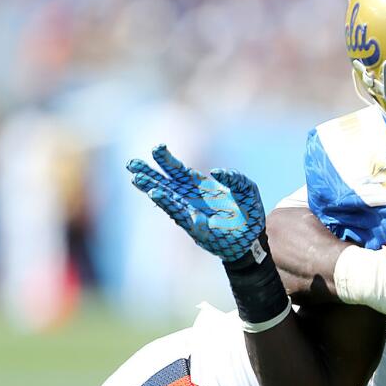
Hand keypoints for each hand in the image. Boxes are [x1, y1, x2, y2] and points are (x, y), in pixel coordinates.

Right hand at [127, 144, 264, 262]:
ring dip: (153, 189)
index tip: (157, 148)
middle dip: (148, 173)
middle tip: (131, 163)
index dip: (166, 159)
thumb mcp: (246, 188)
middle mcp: (190, 199)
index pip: (178, 170)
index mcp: (199, 186)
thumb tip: (214, 172)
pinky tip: (158, 195)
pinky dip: (172, 207)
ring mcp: (191, 214)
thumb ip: (234, 177)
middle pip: (165, 184)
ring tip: (137, 180)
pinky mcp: (197, 231)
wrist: (254, 237)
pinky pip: (184, 218)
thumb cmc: (247, 211)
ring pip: (167, 200)